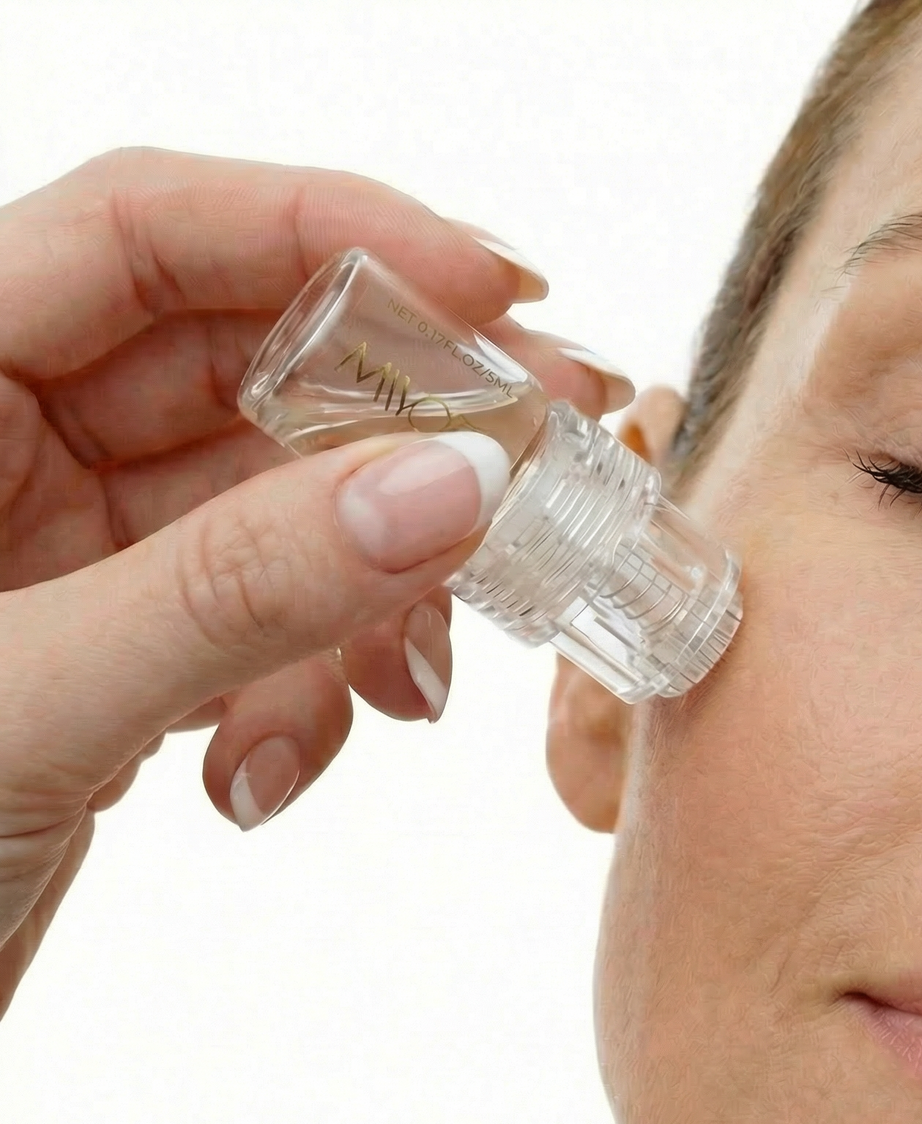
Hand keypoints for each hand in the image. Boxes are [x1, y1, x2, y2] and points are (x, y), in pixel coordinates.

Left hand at [0, 146, 625, 1016]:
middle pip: (247, 368)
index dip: (330, 235)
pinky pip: (267, 618)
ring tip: (392, 695)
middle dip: (397, 436)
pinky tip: (272, 769)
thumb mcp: (30, 705)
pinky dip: (308, 688)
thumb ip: (238, 589)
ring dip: (362, 604)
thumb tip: (453, 486)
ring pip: (282, 511)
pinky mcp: (124, 644)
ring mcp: (69, 549)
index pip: (146, 232)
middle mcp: (4, 443)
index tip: (495, 296)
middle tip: (542, 463)